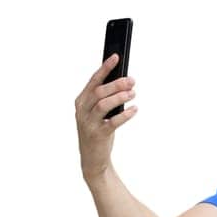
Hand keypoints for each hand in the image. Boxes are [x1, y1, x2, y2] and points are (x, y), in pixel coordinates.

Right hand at [75, 53, 136, 182]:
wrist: (93, 160)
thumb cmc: (98, 132)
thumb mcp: (98, 113)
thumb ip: (105, 98)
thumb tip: (124, 81)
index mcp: (81, 101)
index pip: (93, 80)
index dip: (105, 68)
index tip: (116, 57)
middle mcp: (82, 111)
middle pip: (99, 91)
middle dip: (116, 83)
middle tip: (132, 80)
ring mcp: (88, 124)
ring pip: (103, 104)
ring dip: (120, 97)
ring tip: (133, 93)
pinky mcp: (98, 135)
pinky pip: (112, 122)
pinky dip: (125, 115)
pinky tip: (134, 110)